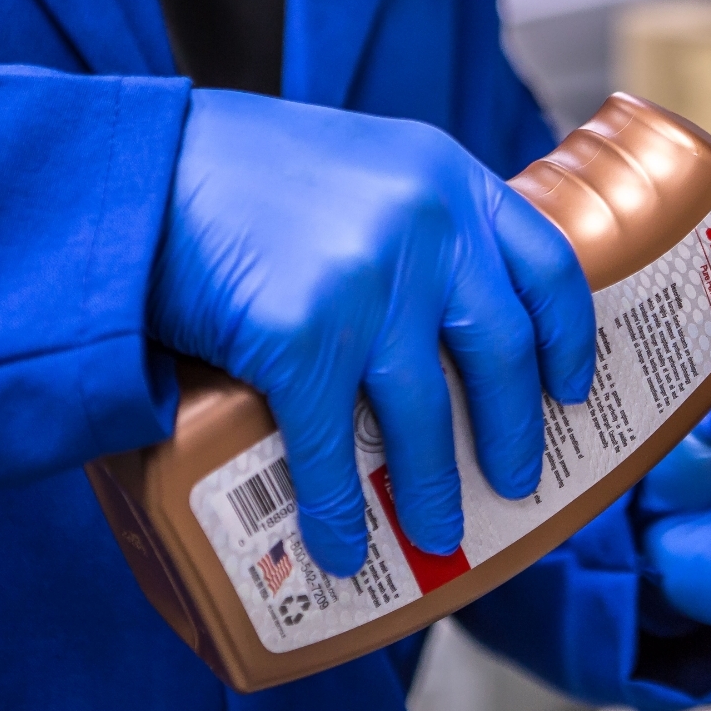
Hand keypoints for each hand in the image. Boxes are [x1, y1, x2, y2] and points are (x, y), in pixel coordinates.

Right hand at [149, 90, 593, 575]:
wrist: (137, 165)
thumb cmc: (245, 171)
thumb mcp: (368, 166)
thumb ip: (421, 225)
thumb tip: (451, 327)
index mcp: (452, 178)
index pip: (549, 268)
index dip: (569, 338)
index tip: (572, 387)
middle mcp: (428, 225)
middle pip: (500, 351)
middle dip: (513, 429)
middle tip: (519, 477)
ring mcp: (368, 281)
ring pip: (425, 412)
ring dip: (433, 487)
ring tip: (439, 532)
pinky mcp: (300, 336)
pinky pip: (335, 446)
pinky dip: (339, 509)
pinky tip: (341, 545)